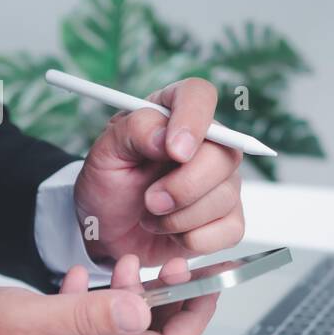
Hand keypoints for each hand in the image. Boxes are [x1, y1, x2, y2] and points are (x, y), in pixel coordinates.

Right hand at [0, 255, 217, 334]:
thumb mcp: (32, 320)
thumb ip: (90, 316)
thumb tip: (143, 311)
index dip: (194, 316)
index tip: (208, 283)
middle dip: (171, 302)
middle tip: (175, 267)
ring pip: (121, 332)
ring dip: (133, 297)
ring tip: (128, 263)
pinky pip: (88, 329)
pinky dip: (96, 301)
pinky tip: (82, 278)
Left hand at [75, 78, 245, 265]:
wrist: (106, 233)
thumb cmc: (108, 187)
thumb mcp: (104, 155)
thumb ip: (133, 132)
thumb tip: (166, 135)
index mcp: (174, 115)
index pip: (199, 96)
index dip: (193, 119)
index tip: (173, 150)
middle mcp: (206, 145)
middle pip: (225, 154)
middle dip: (184, 186)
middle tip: (150, 200)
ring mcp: (223, 183)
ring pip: (225, 196)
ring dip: (179, 217)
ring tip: (151, 215)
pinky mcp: (228, 219)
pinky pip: (228, 230)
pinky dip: (192, 238)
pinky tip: (172, 232)